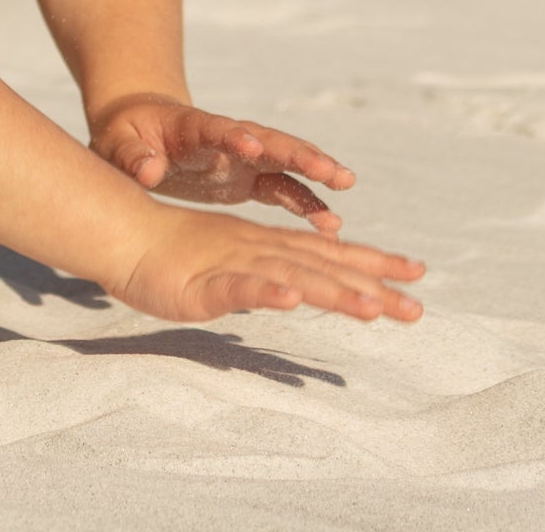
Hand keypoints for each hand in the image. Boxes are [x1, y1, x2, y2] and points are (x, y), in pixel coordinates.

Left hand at [91, 95, 356, 231]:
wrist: (140, 129)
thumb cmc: (126, 136)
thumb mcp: (119, 145)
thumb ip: (134, 158)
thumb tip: (148, 171)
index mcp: (193, 128)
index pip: (218, 129)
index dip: (235, 137)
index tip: (254, 147)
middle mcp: (227, 138)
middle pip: (268, 140)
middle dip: (297, 152)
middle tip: (329, 167)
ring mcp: (242, 156)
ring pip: (284, 160)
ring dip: (314, 171)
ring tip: (346, 184)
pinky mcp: (247, 176)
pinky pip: (283, 187)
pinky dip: (306, 201)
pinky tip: (330, 223)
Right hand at [114, 205, 424, 324]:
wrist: (127, 234)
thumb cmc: (178, 254)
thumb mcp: (233, 267)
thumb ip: (269, 276)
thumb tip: (303, 290)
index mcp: (272, 246)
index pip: (333, 255)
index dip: (375, 264)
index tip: (417, 276)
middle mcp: (263, 250)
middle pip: (325, 267)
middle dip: (373, 286)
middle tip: (417, 310)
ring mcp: (235, 263)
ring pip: (291, 276)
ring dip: (332, 291)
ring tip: (371, 309)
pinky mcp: (203, 282)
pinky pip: (238, 287)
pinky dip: (264, 292)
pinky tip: (290, 301)